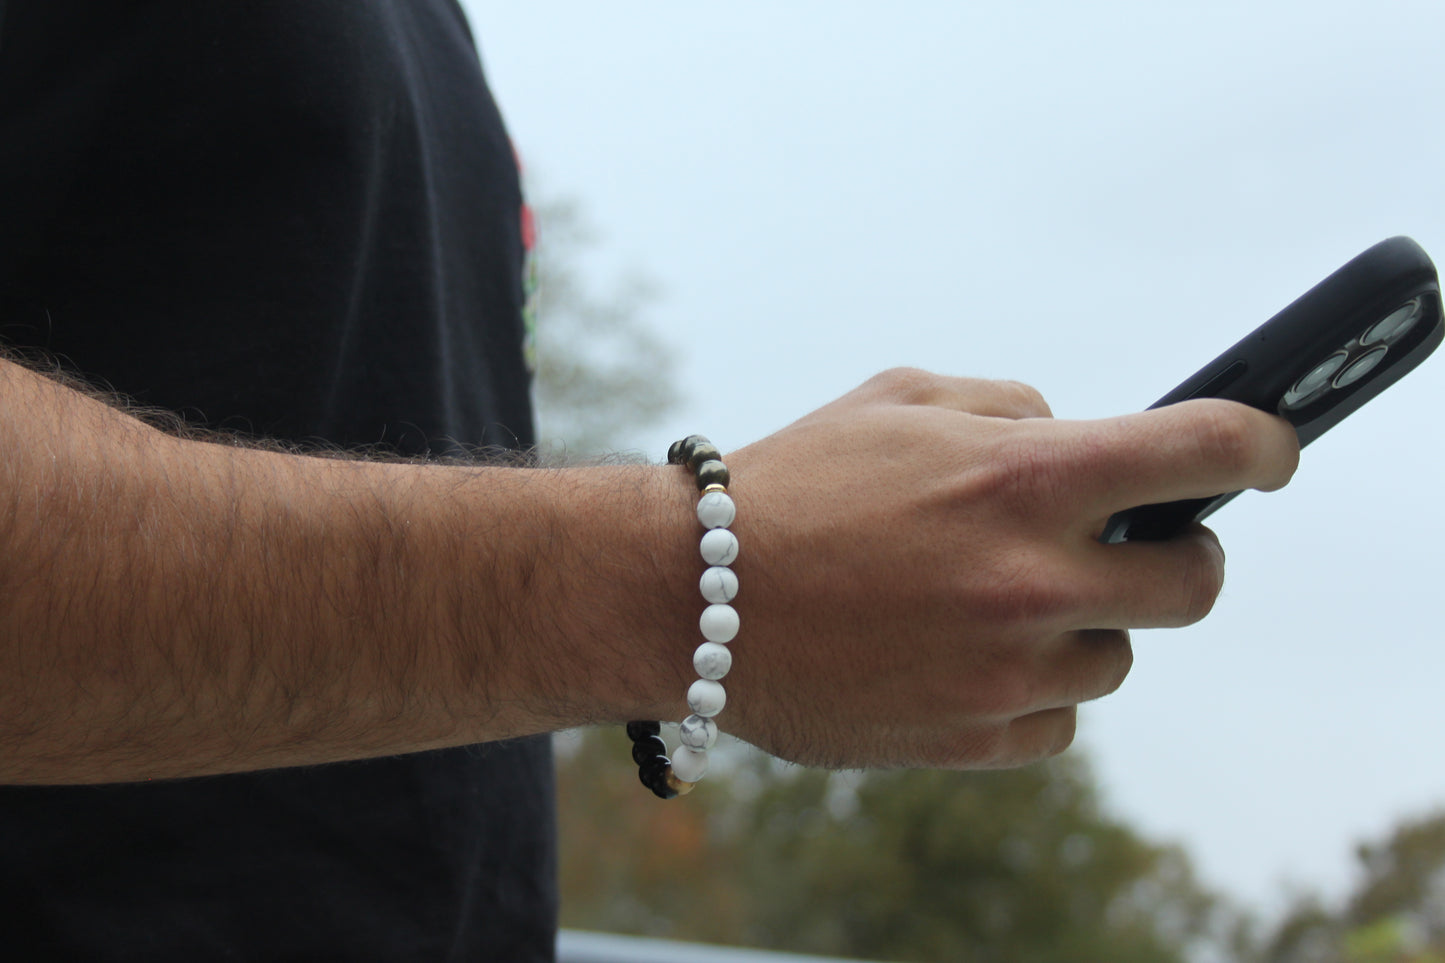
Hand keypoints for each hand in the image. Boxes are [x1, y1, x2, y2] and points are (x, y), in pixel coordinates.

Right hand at [716, 369, 1298, 769]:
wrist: (688, 597)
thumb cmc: (792, 484)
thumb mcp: (902, 399)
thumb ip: (1014, 410)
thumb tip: (1085, 441)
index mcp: (1026, 477)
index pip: (1206, 452)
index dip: (1263, 446)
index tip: (1269, 453)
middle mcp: (1034, 580)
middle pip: (1198, 581)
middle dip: (1177, 555)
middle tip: (1132, 545)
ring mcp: (1007, 671)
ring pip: (1120, 658)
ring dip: (1082, 626)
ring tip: (994, 602)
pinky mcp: (972, 739)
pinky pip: (1056, 719)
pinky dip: (1030, 687)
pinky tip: (962, 655)